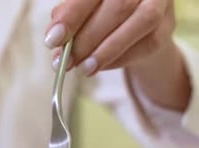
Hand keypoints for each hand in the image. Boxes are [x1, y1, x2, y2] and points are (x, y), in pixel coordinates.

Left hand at [45, 0, 175, 75]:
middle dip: (86, 39)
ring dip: (106, 51)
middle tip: (66, 62)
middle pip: (116, 7)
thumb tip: (55, 38)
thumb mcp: (81, 13)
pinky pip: (145, 44)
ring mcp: (158, 3)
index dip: (71, 16)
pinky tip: (99, 66)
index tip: (53, 40)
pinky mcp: (166, 28)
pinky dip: (118, 59)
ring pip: (138, 24)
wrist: (134, 29)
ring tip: (83, 69)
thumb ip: (68, 19)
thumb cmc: (99, 15)